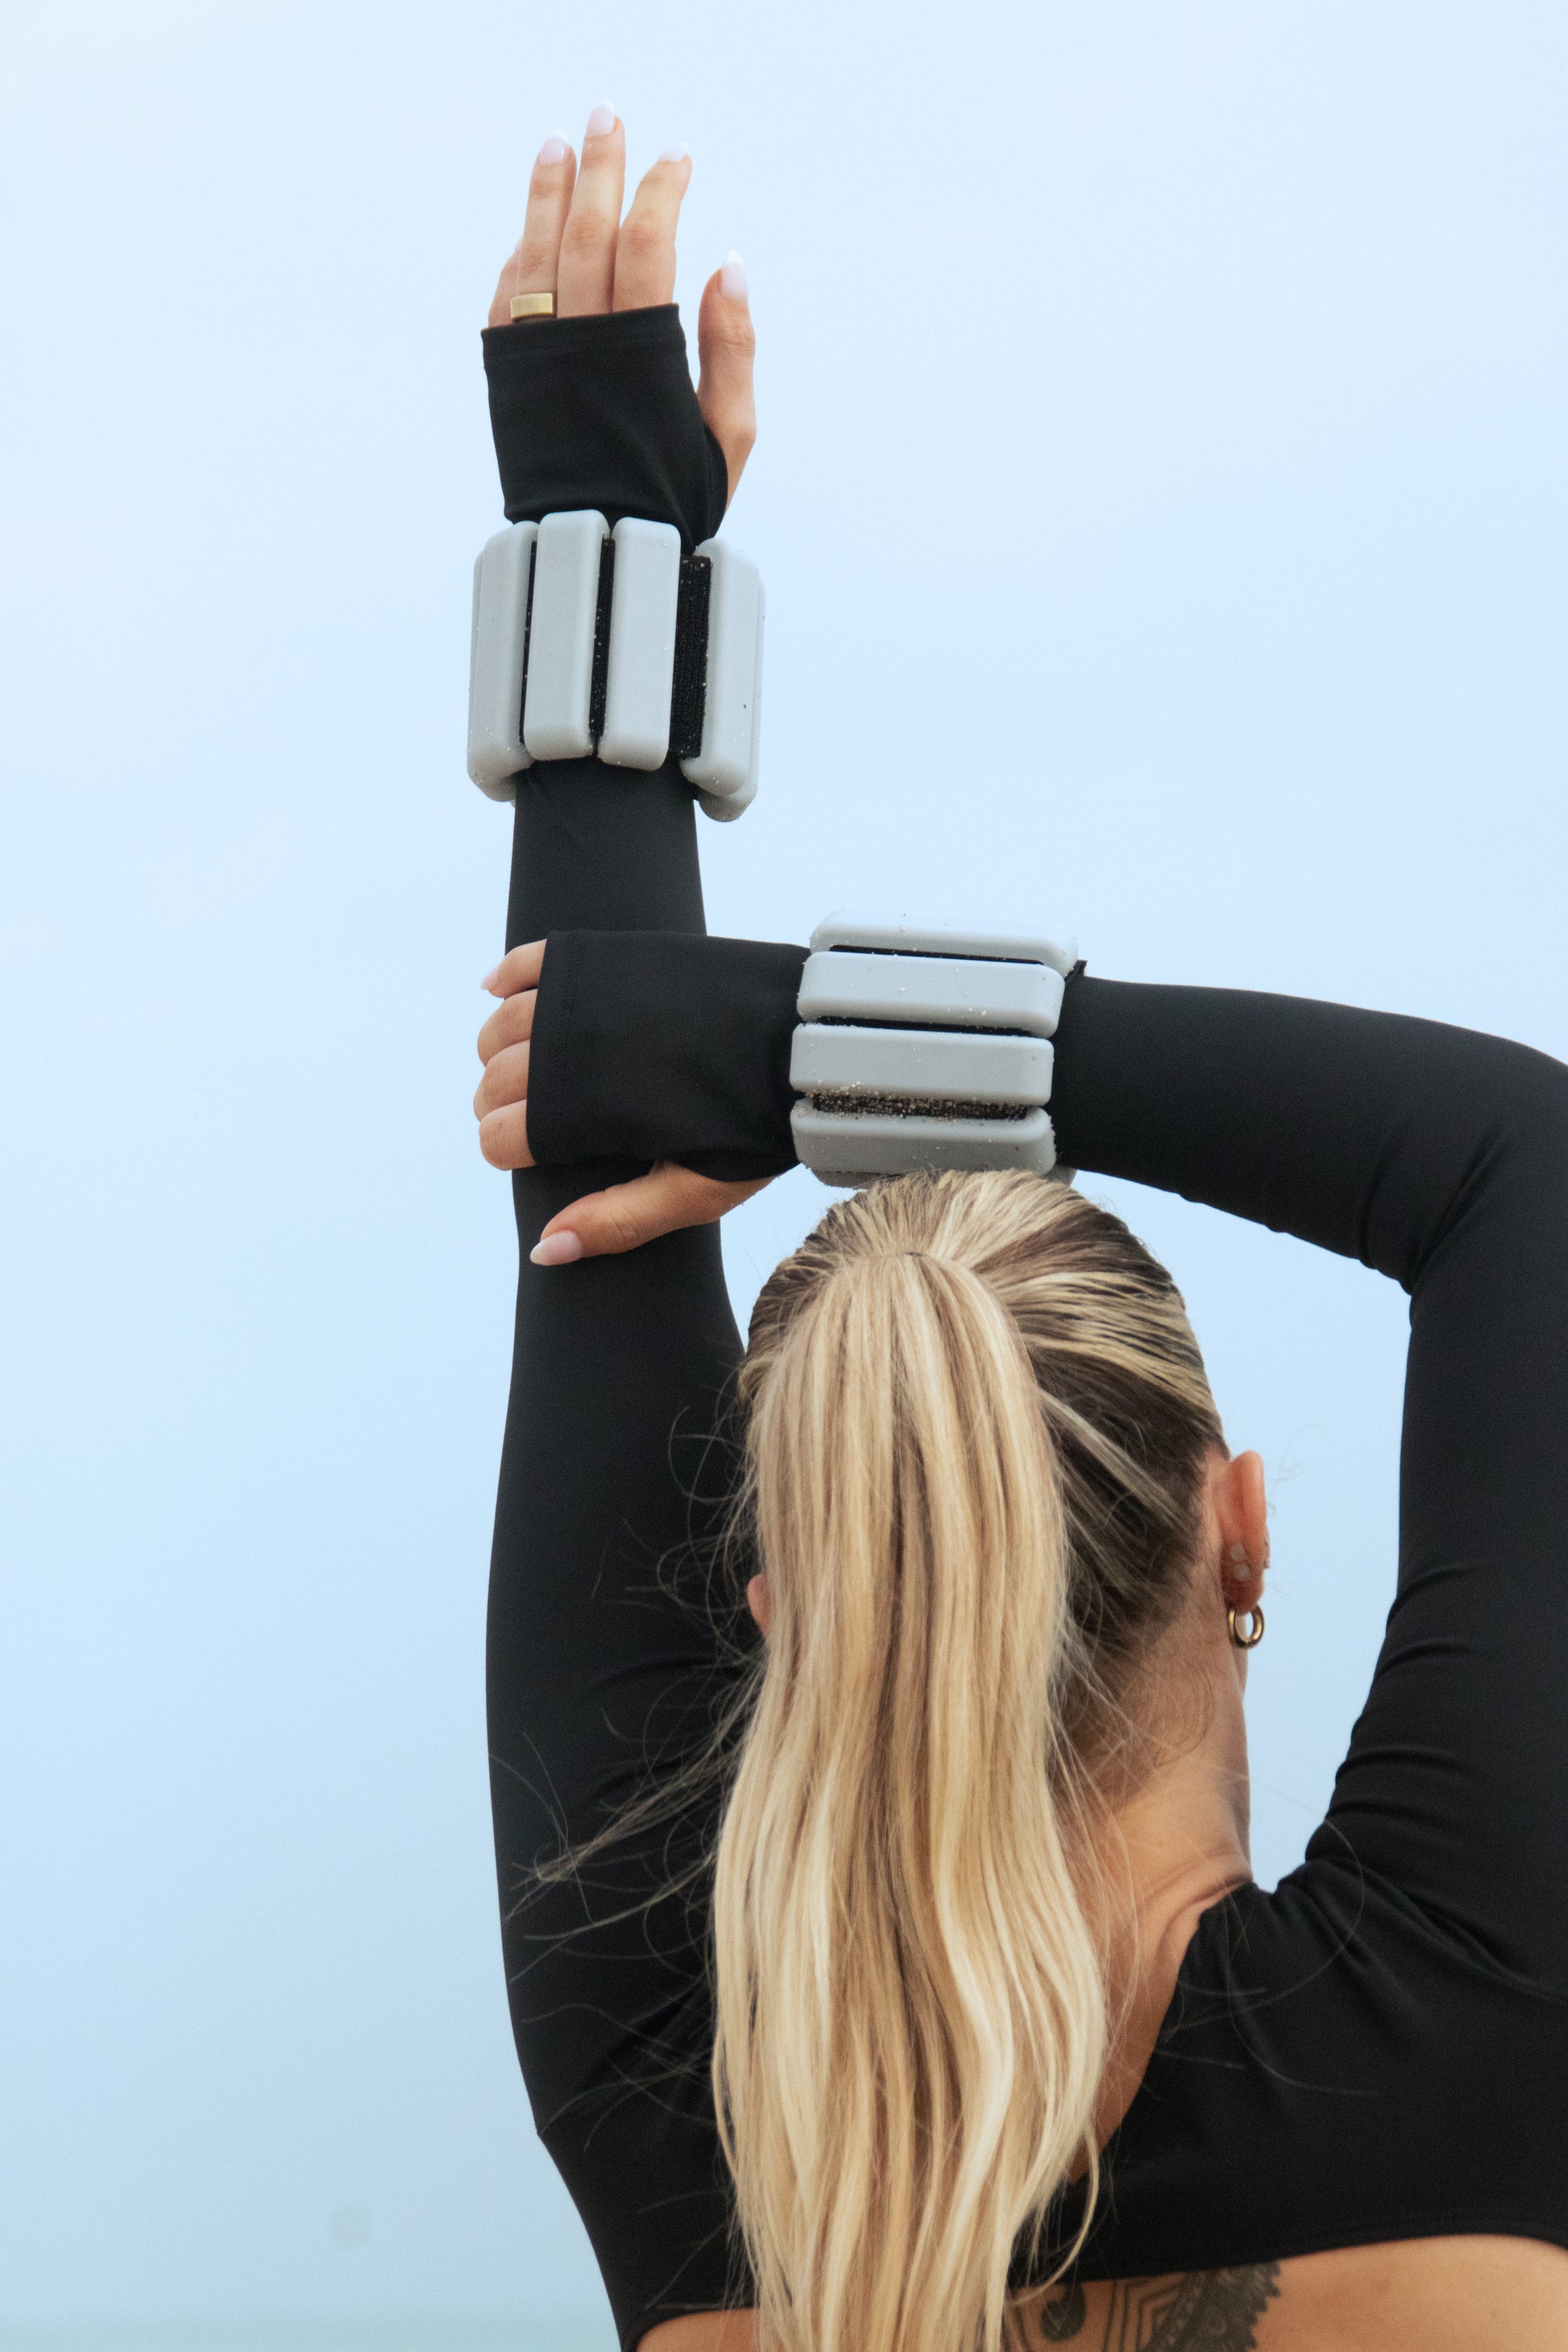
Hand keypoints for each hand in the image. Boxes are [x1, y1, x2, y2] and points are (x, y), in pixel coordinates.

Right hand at [475, 942, 770, 1262]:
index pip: (499, 1136)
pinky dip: (506, 977)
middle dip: (499, 1106)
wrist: (806, 1042)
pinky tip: (499, 994)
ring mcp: (590, 996)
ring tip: (531, 1068)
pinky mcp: (610, 955)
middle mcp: (577, 1048)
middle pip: (494, 1081)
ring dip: (501, 1050)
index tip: (532, 1153)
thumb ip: (616, 1223)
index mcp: (593, 1112)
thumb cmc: (756, 1126)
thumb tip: (541, 1251)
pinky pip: (530, 961)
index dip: (506, 1151)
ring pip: (501, 1024)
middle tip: (535, 1116)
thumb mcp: (693, 1194)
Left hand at [486, 107, 755, 505]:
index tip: (677, 160)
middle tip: (608, 116)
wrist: (593, 551)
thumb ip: (732, 348)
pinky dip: (522, 252)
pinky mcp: (506, 374)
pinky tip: (534, 223)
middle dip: (601, 167)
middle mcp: (583, 343)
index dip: (662, 193)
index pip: (649, 245)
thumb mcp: (727, 434)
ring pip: (538, 252)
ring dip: (548, 192)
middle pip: (588, 230)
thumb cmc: (671, 496)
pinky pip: (508, 296)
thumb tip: (729, 267)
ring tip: (561, 146)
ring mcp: (538, 355)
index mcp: (642, 354)